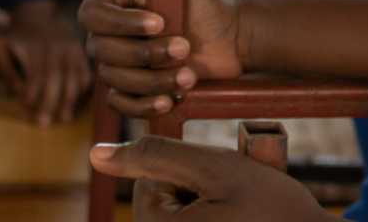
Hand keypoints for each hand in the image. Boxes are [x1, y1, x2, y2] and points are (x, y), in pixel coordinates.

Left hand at [0, 0, 91, 126]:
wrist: (38, 15)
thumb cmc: (16, 39)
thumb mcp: (1, 49)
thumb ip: (7, 71)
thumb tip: (19, 94)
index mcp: (35, 45)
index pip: (36, 71)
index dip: (32, 92)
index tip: (27, 109)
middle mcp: (56, 45)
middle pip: (56, 77)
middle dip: (51, 102)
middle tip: (44, 124)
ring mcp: (72, 48)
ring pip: (74, 75)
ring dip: (70, 99)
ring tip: (64, 118)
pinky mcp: (82, 52)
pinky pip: (86, 72)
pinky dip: (83, 89)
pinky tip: (76, 104)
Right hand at [59, 0, 241, 117]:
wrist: (233, 33)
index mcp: (111, 1)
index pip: (92, 16)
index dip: (124, 24)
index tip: (160, 21)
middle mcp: (110, 32)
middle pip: (104, 52)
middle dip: (148, 53)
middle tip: (184, 47)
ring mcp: (120, 62)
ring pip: (116, 80)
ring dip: (155, 80)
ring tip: (188, 74)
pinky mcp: (134, 87)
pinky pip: (122, 104)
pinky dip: (145, 105)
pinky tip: (170, 99)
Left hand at [90, 137, 329, 220]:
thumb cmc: (272, 211)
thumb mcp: (216, 169)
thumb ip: (157, 155)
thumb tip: (96, 152)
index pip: (148, 186)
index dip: (189, 174)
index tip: (225, 188)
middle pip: (163, 209)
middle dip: (198, 196)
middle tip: (238, 203)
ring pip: (184, 220)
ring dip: (211, 211)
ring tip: (246, 216)